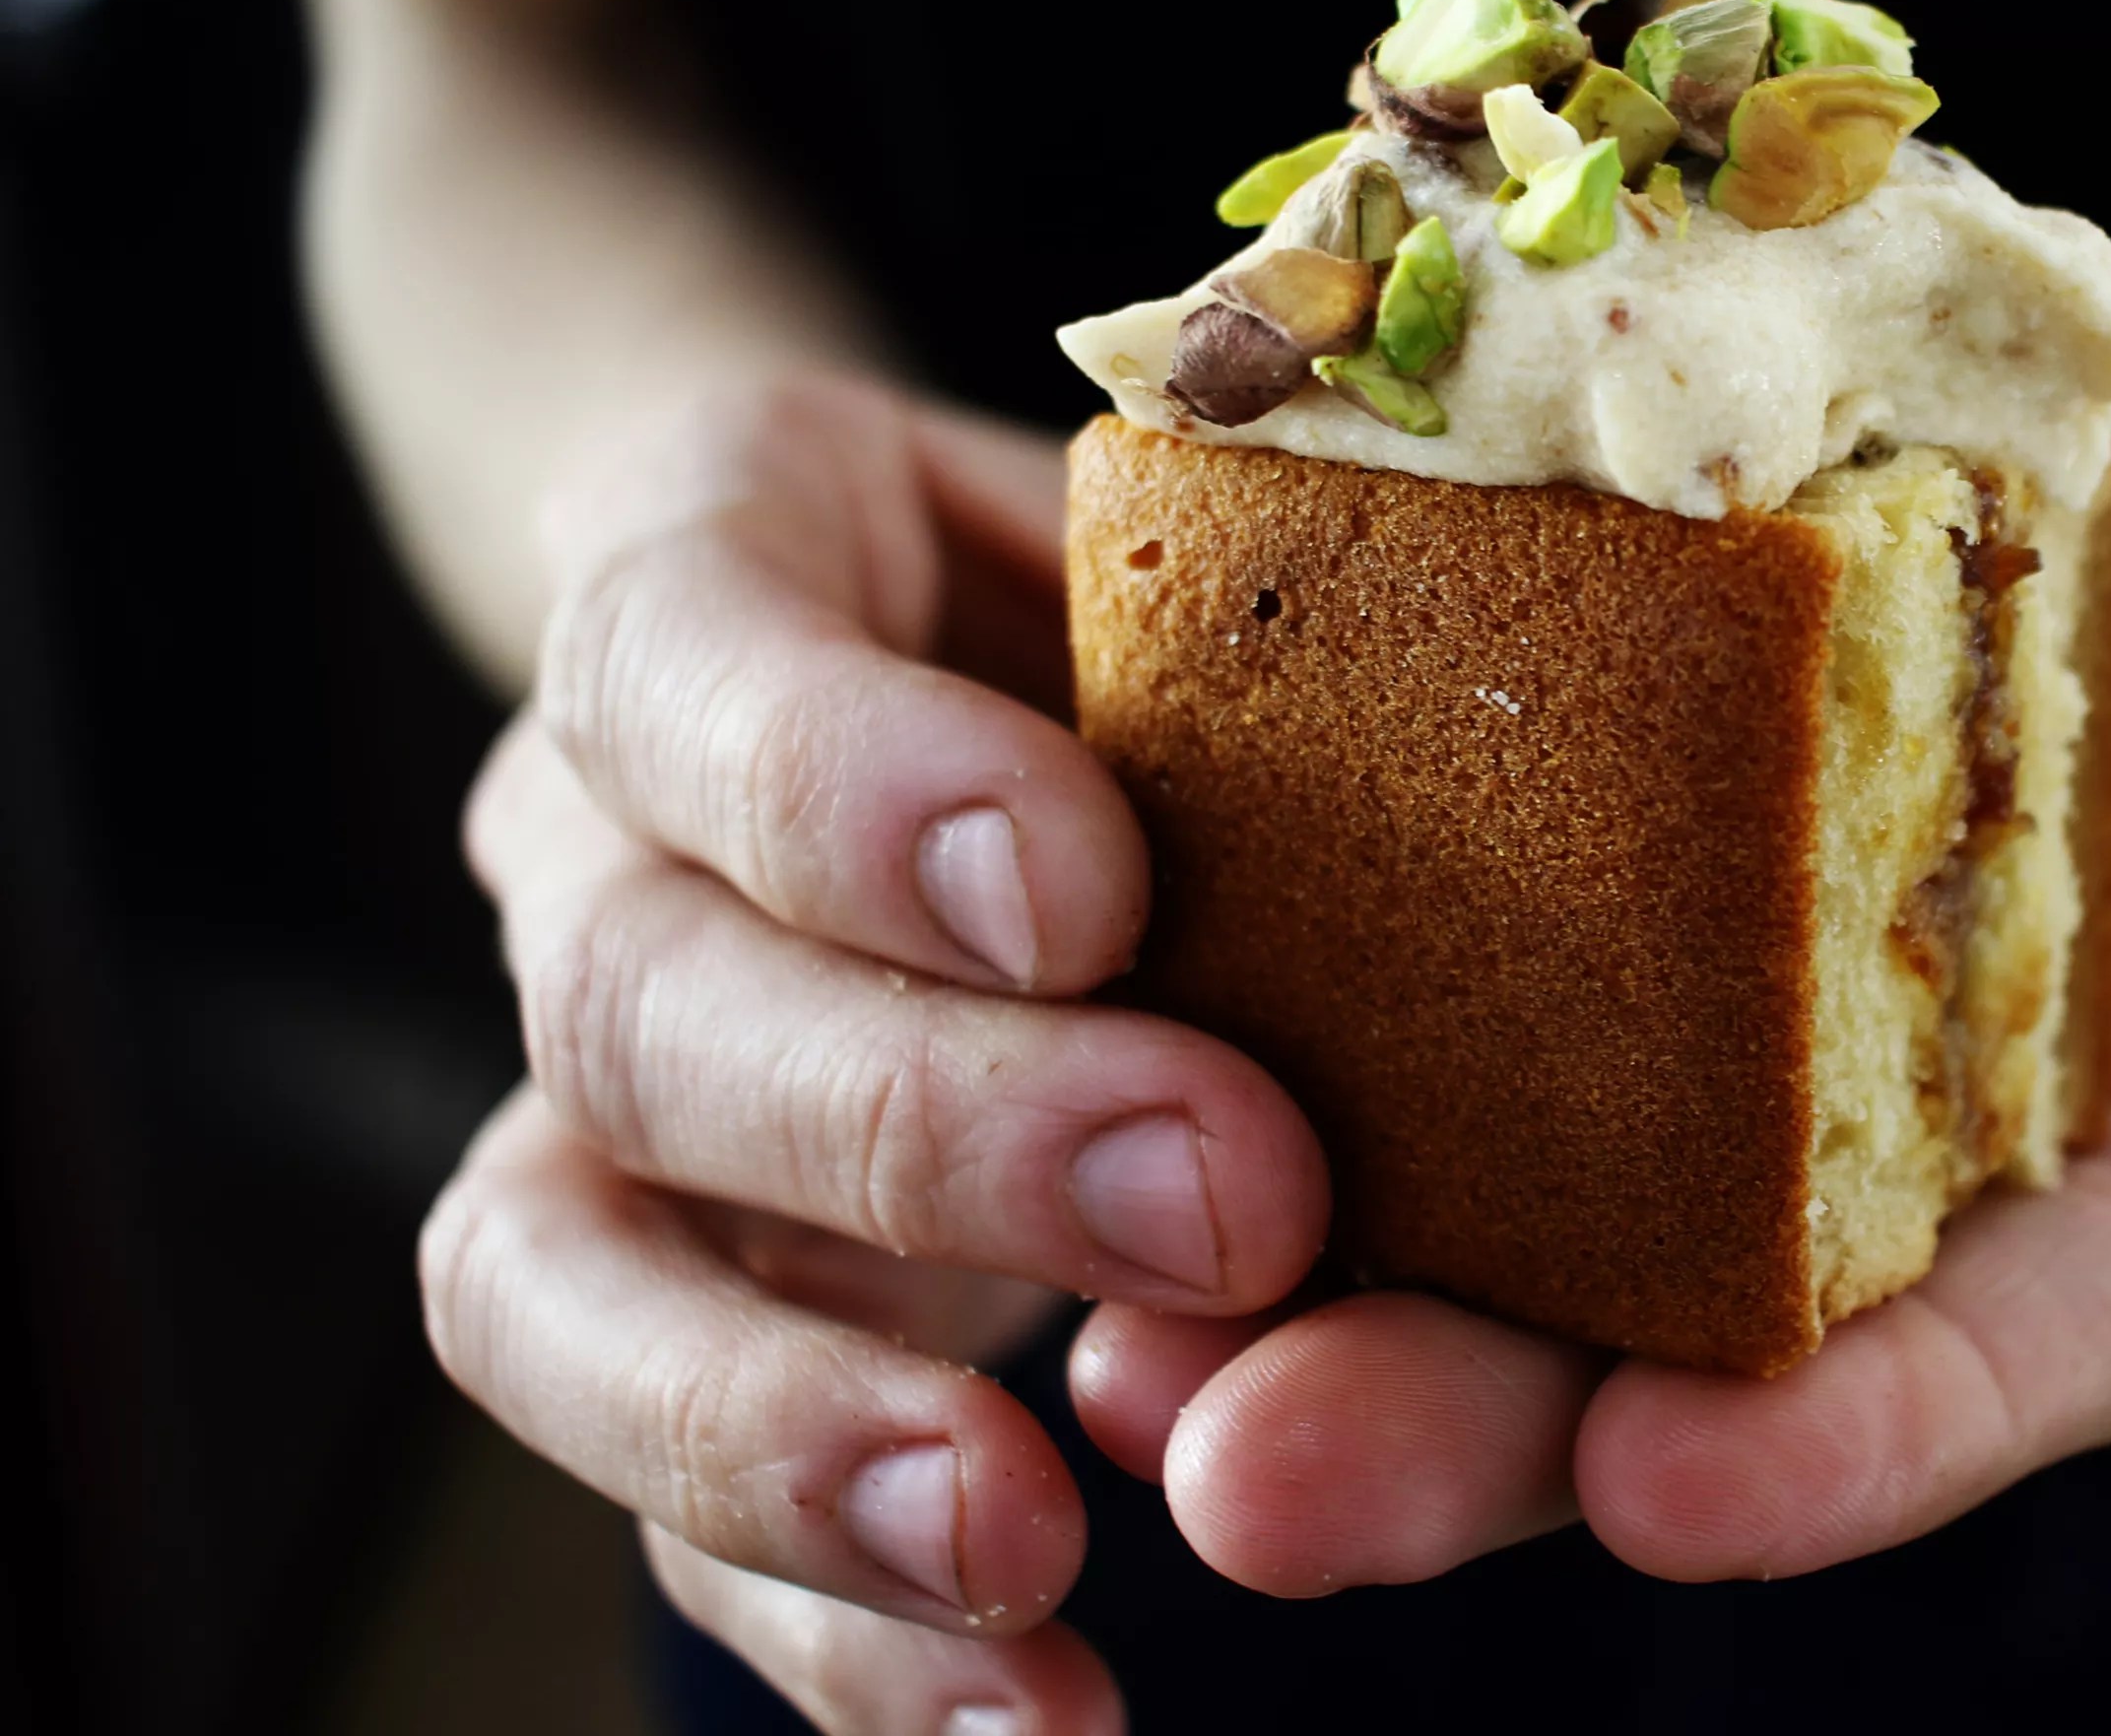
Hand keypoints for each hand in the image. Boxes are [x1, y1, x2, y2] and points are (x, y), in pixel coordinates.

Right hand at [423, 375, 1329, 1731]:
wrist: (917, 651)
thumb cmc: (1088, 582)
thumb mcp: (1166, 532)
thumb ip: (1255, 609)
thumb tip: (1522, 709)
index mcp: (702, 574)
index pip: (680, 642)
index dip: (847, 780)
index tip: (1093, 883)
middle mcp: (593, 837)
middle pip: (635, 995)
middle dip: (917, 1124)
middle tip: (1221, 1201)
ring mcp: (592, 1091)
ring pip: (549, 1275)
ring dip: (789, 1436)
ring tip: (1025, 1544)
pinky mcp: (666, 1308)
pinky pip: (671, 1503)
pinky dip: (844, 1642)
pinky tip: (1045, 1713)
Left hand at [1073, 531, 2110, 1589]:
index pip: (2036, 1343)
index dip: (1879, 1424)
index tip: (1683, 1485)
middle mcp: (1958, 1184)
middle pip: (1703, 1335)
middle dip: (1479, 1418)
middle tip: (1241, 1463)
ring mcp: (1797, 1053)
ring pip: (1536, 1204)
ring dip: (1318, 1271)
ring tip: (1106, 1330)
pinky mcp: (1669, 893)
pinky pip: (1480, 977)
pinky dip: (1312, 1019)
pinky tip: (1116, 1029)